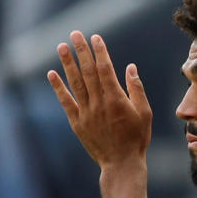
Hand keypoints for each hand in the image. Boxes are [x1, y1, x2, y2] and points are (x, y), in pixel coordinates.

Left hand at [47, 31, 151, 169]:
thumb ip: (137, 90)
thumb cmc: (136, 139)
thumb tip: (130, 68)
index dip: (100, 52)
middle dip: (81, 51)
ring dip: (68, 64)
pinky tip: (51, 74)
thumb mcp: (145, 114)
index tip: (95, 37)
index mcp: (117, 100)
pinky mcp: (77, 123)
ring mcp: (86, 113)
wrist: (121, 164)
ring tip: (62, 46)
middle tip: (75, 33)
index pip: (106, 69)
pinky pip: (66, 102)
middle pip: (88, 72)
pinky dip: (58, 88)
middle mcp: (99, 104)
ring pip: (75, 83)